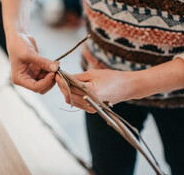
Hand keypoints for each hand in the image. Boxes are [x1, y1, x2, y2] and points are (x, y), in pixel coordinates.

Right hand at [7, 31, 58, 93]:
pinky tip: (56, 63)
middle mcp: (26, 78)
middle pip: (41, 87)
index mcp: (19, 79)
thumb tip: (55, 69)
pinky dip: (52, 70)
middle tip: (57, 71)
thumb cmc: (18, 45)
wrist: (18, 36)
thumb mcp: (29, 54)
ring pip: (46, 81)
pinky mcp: (37, 69)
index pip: (35, 87)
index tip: (53, 73)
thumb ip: (43, 62)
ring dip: (52, 75)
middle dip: (50, 81)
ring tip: (57, 65)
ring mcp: (32, 74)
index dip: (45, 82)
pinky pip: (47, 73)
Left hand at [55, 58, 183, 111]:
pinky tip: (73, 87)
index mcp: (91, 92)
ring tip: (65, 80)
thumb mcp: (92, 73)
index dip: (61, 79)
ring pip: (70, 100)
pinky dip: (73, 95)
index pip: (69, 86)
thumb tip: (63, 77)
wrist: (127, 87)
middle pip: (68, 95)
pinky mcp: (92, 110)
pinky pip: (77, 103)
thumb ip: (76, 77)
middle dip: (61, 85)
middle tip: (59, 76)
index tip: (56, 72)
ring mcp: (91, 108)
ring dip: (66, 91)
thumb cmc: (112, 77)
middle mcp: (91, 102)